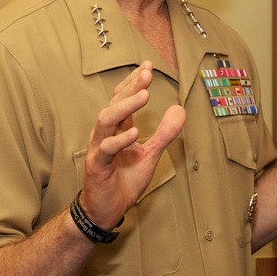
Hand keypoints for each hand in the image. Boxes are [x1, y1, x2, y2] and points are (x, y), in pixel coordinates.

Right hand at [81, 62, 185, 228]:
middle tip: (146, 73)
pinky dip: (120, 140)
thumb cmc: (124, 179)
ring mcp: (99, 148)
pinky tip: (134, 132)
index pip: (123, 99)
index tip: (148, 66)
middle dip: (131, 87)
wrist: (107, 209)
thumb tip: (180, 109)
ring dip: (126, 106)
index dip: (134, 83)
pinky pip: (106, 148)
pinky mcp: (97, 165)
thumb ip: (165, 133)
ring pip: (106, 120)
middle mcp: (105, 134)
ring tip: (144, 95)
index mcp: (117, 128)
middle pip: (115, 103)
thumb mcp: (151, 154)